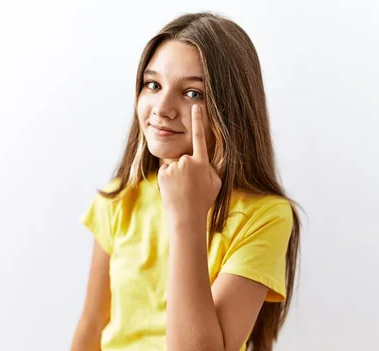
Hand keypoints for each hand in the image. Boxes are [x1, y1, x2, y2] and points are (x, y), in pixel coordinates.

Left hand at [158, 104, 221, 224]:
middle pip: (186, 158)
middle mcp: (187, 161)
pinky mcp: (163, 173)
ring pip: (175, 165)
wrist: (186, 217)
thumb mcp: (215, 183)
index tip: (197, 106)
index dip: (199, 121)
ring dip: (177, 175)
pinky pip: (166, 171)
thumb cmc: (203, 201)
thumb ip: (209, 167)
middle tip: (191, 186)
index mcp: (202, 163)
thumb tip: (202, 160)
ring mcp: (174, 167)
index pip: (200, 138)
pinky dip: (168, 179)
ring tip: (182, 190)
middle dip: (187, 168)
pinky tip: (173, 190)